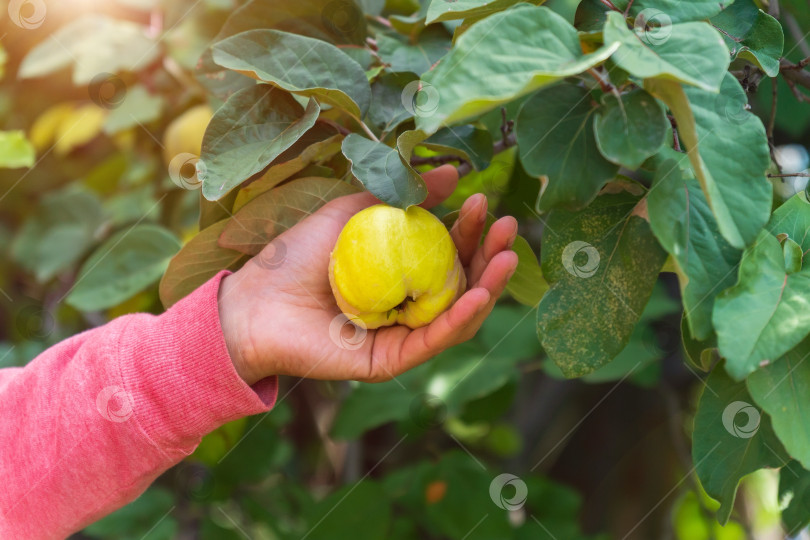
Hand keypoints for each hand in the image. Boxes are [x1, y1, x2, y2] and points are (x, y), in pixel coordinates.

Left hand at [217, 165, 518, 384]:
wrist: (254, 299)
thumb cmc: (297, 254)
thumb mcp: (356, 212)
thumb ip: (403, 196)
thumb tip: (451, 170)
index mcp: (400, 274)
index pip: (448, 254)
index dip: (470, 230)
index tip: (483, 201)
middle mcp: (406, 306)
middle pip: (461, 285)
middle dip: (490, 256)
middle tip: (508, 226)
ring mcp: (400, 335)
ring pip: (458, 316)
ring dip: (488, 287)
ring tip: (507, 256)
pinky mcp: (389, 361)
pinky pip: (433, 342)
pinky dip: (460, 319)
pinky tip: (479, 294)